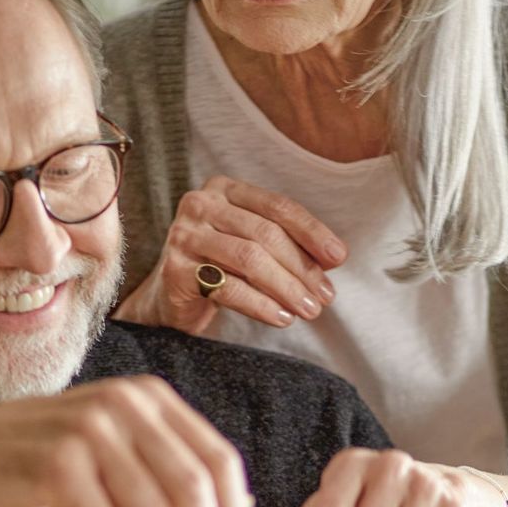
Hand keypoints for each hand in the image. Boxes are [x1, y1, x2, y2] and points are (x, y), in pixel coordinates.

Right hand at [114, 175, 346, 334]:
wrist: (169, 298)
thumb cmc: (219, 267)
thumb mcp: (253, 245)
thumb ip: (287, 243)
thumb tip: (333, 257)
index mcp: (224, 189)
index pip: (277, 206)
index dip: (312, 232)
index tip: (338, 258)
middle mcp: (200, 204)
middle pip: (265, 233)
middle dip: (302, 267)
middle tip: (325, 296)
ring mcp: (184, 235)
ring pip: (249, 259)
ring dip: (286, 287)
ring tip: (308, 310)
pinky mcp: (175, 269)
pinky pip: (228, 287)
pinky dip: (260, 304)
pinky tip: (281, 317)